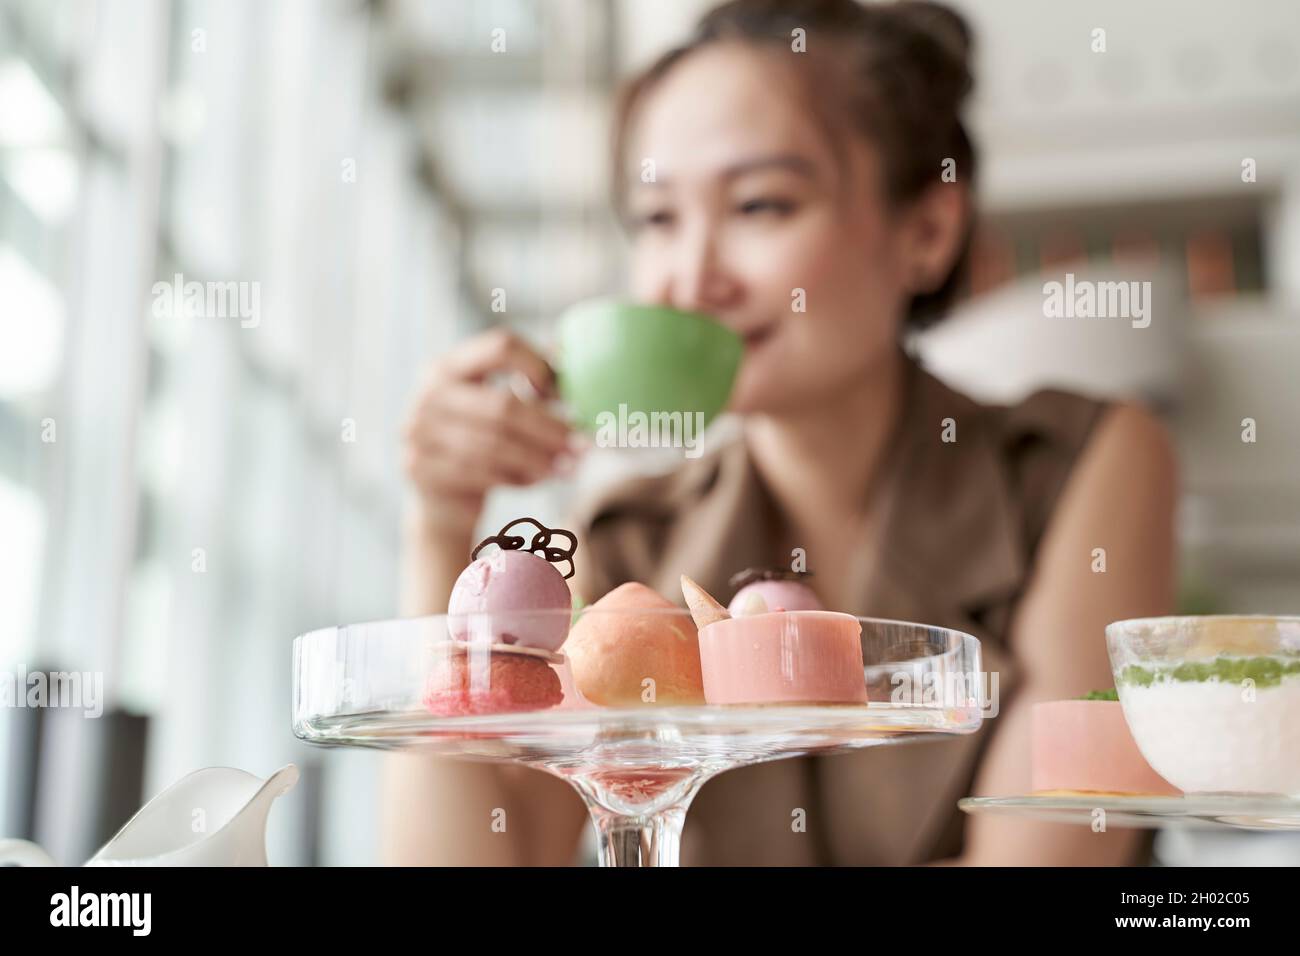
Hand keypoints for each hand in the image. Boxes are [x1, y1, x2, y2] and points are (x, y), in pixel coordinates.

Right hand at [403, 329, 574, 536]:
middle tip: (582, 445)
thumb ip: (527, 380)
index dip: (538, 365)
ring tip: (570, 467)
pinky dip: (519, 478)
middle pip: (502, 406)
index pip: (501, 347)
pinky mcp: (421, 468)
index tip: (563, 394)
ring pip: (495, 446)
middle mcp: (429, 393)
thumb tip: (571, 353)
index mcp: (450, 365)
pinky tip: (541, 478)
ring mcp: (419, 432)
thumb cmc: (479, 440)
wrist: (442, 498)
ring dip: (540, 458)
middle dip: (549, 428)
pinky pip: (482, 474)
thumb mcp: (496, 405)